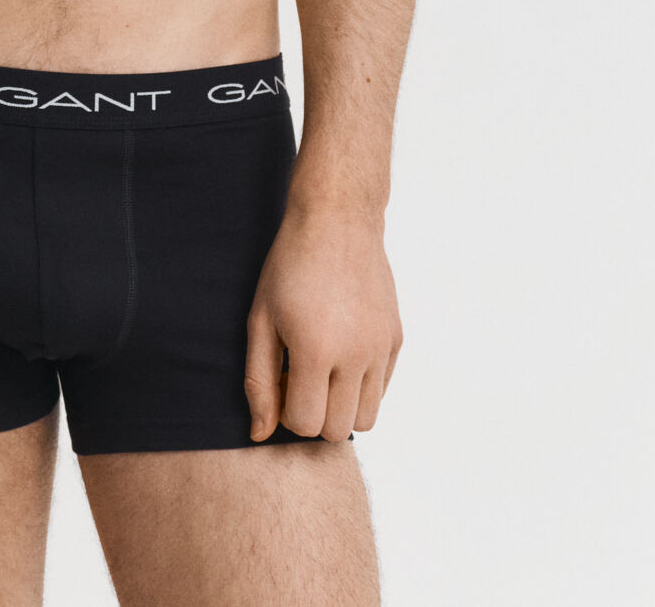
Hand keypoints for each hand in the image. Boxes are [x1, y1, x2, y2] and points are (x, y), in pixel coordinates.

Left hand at [244, 203, 402, 441]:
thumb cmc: (289, 267)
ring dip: (340, 407)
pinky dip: (361, 386)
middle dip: (313, 415)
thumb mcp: (261, 319)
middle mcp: (356, 355)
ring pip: (367, 419)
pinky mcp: (396, 339)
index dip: (286, 411)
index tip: (280, 379)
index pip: (305, 424)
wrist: (337, 220)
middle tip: (299, 376)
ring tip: (321, 370)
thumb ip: (258, 381)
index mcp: (317, 351)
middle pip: (337, 430)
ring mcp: (381, 348)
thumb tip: (260, 434)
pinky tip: (341, 351)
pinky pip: (382, 389)